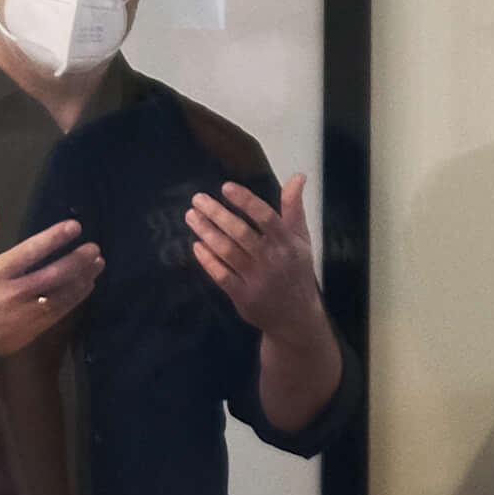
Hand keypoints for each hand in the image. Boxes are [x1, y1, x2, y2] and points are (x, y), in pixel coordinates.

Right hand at [0, 199, 101, 357]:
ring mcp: (25, 313)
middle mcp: (13, 292)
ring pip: (61, 293)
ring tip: (97, 263)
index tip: (75, 227)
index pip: (30, 251)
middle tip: (94, 248)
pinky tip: (87, 284)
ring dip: (82, 277)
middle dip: (77, 260)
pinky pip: (61, 310)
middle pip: (53, 274)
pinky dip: (77, 296)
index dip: (54, 238)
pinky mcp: (33, 329)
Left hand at [186, 173, 323, 338]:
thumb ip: (294, 209)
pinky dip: (207, 260)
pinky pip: (221, 275)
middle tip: (197, 199)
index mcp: (288, 243)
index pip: (266, 217)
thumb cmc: (296, 271)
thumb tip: (297, 176)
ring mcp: (256, 279)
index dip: (245, 201)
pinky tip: (196, 245)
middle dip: (216, 213)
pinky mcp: (243, 296)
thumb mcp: (301, 240)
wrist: (296, 318)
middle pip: (240, 232)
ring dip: (206, 232)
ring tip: (191, 217)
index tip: (225, 187)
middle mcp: (272, 259)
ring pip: (227, 252)